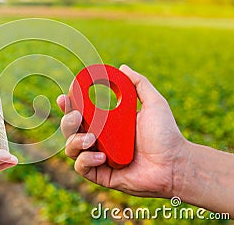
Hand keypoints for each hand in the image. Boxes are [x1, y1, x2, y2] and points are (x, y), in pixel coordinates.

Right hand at [57, 65, 187, 197]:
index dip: (69, 105)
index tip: (66, 97)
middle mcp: (99, 139)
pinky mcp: (101, 175)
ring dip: (75, 140)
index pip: (81, 112)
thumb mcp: (154, 103)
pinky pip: (81, 167)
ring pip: (71, 148)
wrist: (175, 164)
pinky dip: (86, 160)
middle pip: (70, 129)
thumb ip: (139, 83)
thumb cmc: (166, 134)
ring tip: (91, 138)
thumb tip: (122, 67)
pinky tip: (101, 156)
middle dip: (68, 121)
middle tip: (77, 115)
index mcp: (107, 123)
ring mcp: (98, 157)